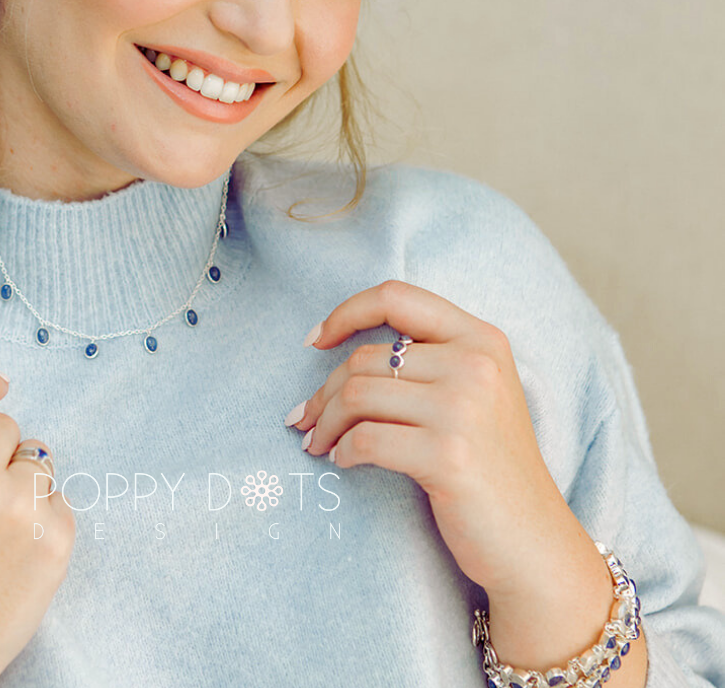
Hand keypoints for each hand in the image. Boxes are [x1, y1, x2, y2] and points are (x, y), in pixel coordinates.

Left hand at [289, 279, 621, 671]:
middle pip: (365, 357)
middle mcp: (476, 364)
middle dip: (324, 390)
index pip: (396, 296)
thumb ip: (426, 358)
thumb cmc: (489, 465)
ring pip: (356, 395)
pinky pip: (365, 439)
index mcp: (481, 338)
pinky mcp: (448, 456)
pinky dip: (342, 450)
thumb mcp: (474, 392)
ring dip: (324, 422)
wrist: (534, 542)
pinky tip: (343, 461)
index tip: (315, 340)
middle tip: (305, 418)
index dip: (346, 313)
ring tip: (317, 442)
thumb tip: (336, 347)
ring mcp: (464, 409)